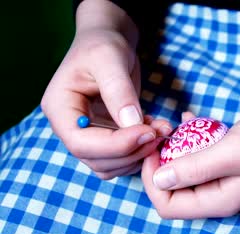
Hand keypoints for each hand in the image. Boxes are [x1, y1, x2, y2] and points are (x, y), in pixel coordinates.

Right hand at [41, 0, 171, 178]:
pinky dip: (142, 151)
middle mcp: (70, 127)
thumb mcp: (110, 59)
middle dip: (132, 151)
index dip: (116, 145)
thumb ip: (119, 91)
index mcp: (60, 108)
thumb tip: (132, 124)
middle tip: (162, 132)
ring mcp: (88, 135)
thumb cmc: (103, 45)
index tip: (148, 132)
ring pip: (111, 166)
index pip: (81, 143)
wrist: (109, 43)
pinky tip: (155, 129)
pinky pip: (123, 158)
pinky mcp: (106, 138)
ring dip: (140, 154)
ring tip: (163, 129)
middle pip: (97, 160)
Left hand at [141, 100, 239, 218]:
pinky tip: (190, 117)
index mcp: (218, 201)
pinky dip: (187, 137)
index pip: (169, 206)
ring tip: (173, 124)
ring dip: (172, 147)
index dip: (153, 181)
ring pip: (180, 169)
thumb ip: (195, 168)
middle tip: (161, 133)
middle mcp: (216, 193)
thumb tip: (157, 181)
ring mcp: (219, 177)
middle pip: (171, 189)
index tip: (152, 149)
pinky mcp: (222, 160)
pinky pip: (194, 153)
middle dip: (160, 163)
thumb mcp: (233, 151)